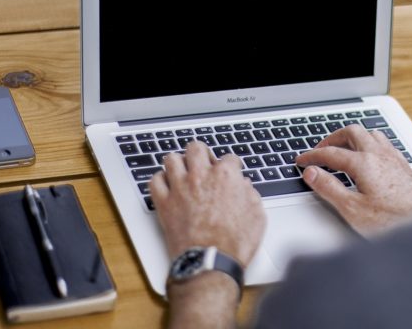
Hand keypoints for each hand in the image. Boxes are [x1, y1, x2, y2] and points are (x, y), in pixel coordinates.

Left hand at [150, 142, 265, 267]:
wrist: (210, 262)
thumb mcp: (257, 216)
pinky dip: (160, 181)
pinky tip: (167, 186)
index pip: (229, 157)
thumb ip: (251, 194)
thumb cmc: (235, 243)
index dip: (232, 165)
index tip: (232, 171)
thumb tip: (245, 186)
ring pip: (171, 159)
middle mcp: (201, 176)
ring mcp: (180, 188)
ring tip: (183, 172)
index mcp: (226, 176)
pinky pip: (154, 181)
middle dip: (202, 153)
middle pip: (196, 148)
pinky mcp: (164, 203)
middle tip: (204, 163)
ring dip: (178, 163)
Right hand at [296, 125, 411, 236]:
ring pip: (370, 134)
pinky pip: (383, 143)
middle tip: (320, 149)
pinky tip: (369, 155)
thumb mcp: (352, 209)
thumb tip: (312, 173)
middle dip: (332, 138)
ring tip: (342, 148)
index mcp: (364, 163)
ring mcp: (393, 158)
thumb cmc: (392, 221)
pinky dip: (369, 143)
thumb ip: (329, 188)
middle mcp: (379, 154)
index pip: (331, 153)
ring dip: (353, 137)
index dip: (312, 156)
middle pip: (351, 132)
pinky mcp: (403, 165)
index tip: (302, 161)